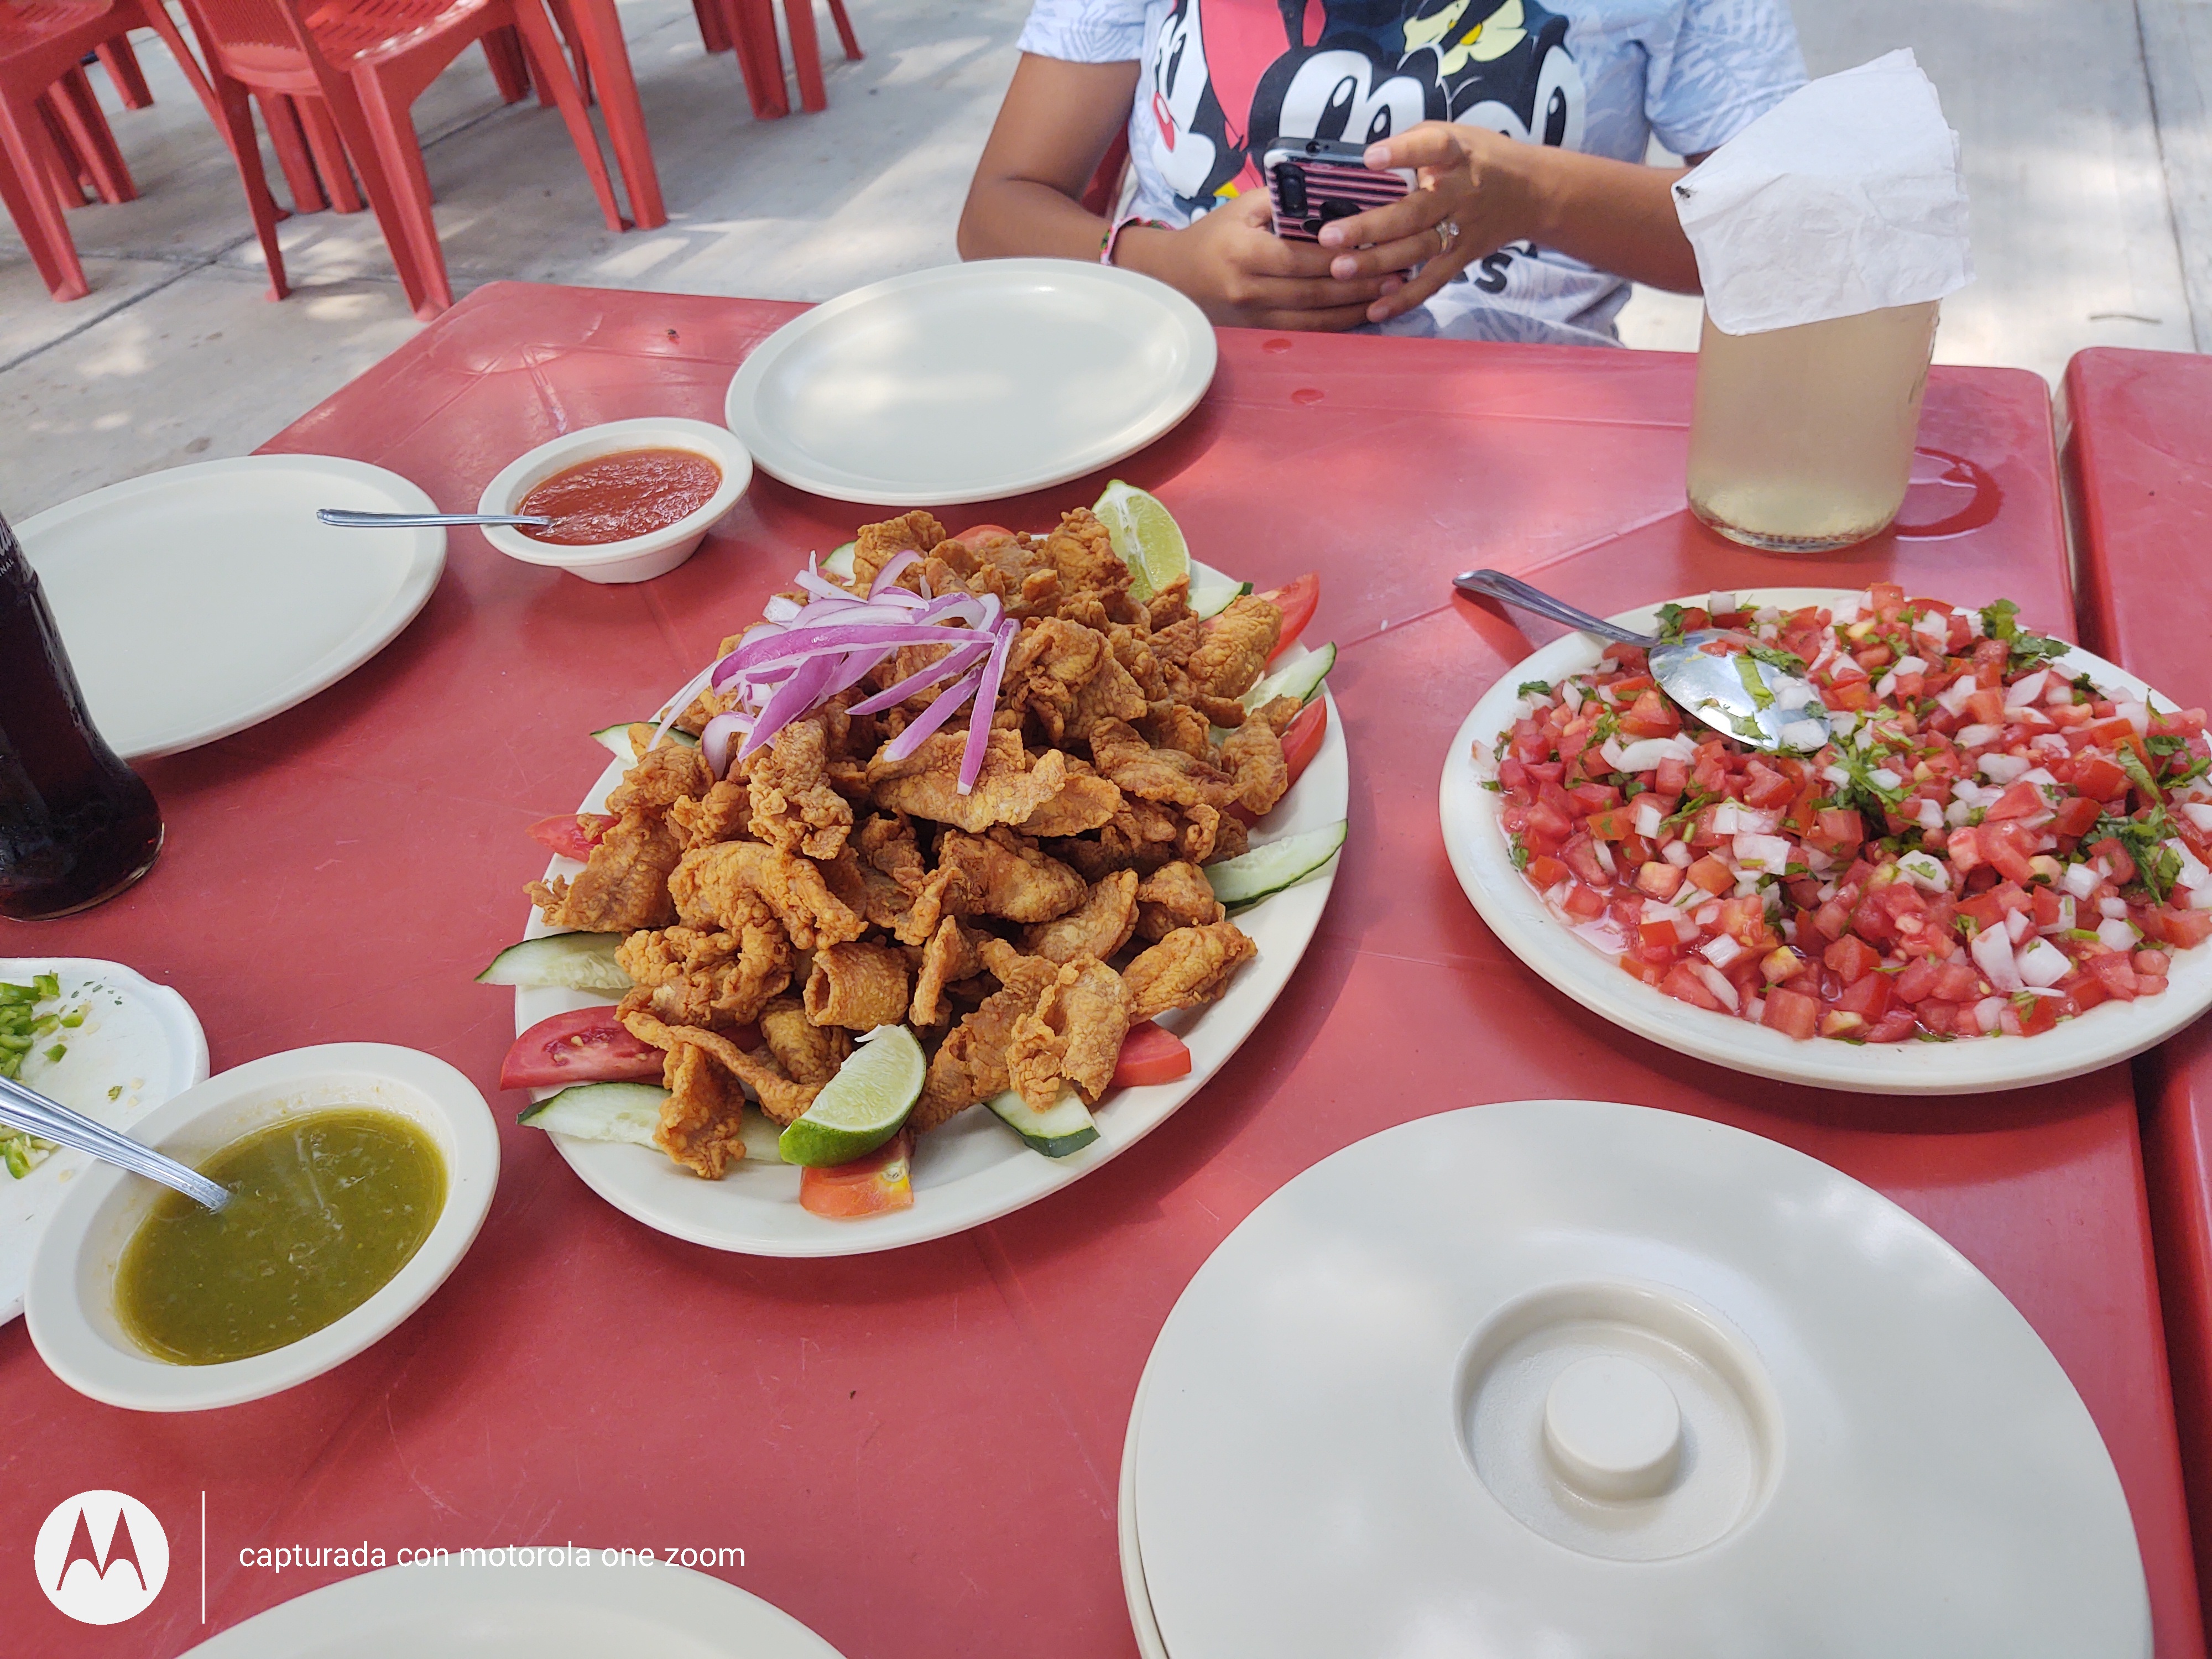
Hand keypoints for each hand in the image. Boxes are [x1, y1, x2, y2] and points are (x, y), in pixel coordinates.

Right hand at [1118, 192, 1400, 330]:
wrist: (1174, 277)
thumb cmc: (1215, 235)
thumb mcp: (1244, 207)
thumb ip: (1287, 199)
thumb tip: (1336, 194)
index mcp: (1245, 254)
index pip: (1303, 258)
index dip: (1341, 257)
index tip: (1378, 247)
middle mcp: (1248, 291)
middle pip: (1314, 292)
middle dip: (1359, 285)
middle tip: (1398, 272)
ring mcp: (1253, 318)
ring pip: (1314, 319)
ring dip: (1355, 308)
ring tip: (1390, 293)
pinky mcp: (1258, 334)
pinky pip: (1305, 332)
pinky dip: (1337, 324)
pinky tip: (1363, 312)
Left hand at [1316, 123, 1552, 323]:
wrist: (1535, 192)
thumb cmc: (1480, 159)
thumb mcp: (1454, 135)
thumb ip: (1413, 144)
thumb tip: (1365, 159)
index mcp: (1457, 153)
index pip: (1432, 147)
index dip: (1403, 152)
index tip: (1370, 158)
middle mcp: (1460, 192)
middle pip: (1414, 212)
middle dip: (1370, 226)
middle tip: (1329, 236)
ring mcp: (1462, 228)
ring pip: (1418, 248)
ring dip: (1378, 262)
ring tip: (1340, 269)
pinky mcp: (1464, 257)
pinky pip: (1432, 280)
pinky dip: (1405, 297)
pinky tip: (1374, 309)